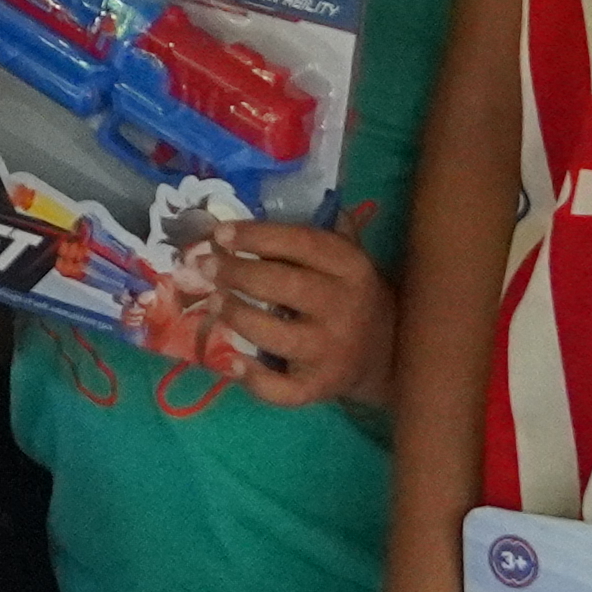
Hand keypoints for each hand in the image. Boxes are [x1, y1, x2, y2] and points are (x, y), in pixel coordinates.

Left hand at [203, 222, 395, 409]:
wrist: (387, 351)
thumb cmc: (351, 293)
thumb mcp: (346, 256)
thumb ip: (315, 230)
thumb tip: (260, 202)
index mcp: (350, 267)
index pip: (301, 243)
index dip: (257, 236)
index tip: (220, 232)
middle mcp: (344, 307)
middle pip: (283, 286)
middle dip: (237, 273)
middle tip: (204, 266)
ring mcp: (331, 351)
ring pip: (276, 335)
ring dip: (237, 316)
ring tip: (214, 302)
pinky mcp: (320, 386)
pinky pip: (282, 389)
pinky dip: (254, 379)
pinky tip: (232, 362)